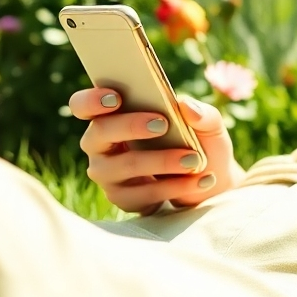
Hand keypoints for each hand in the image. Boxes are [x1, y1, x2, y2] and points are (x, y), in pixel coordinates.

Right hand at [68, 89, 244, 212]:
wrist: (213, 177)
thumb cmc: (201, 142)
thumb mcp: (210, 125)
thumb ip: (203, 113)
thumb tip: (186, 106)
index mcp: (114, 115)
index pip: (84, 105)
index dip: (91, 100)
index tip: (115, 98)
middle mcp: (102, 144)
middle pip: (99, 132)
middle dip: (130, 126)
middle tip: (163, 124)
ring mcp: (109, 173)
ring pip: (124, 165)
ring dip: (160, 161)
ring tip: (193, 160)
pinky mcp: (123, 198)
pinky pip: (142, 194)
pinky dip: (174, 186)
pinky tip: (199, 180)